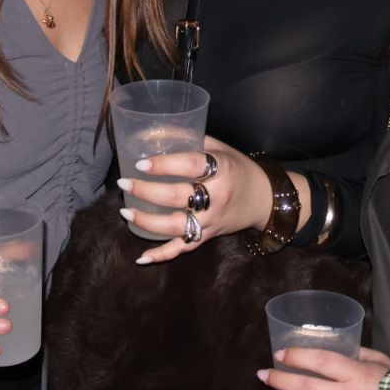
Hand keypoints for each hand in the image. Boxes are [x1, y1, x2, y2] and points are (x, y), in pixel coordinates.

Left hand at [117, 136, 295, 263]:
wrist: (265, 200)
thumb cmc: (238, 169)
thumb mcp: (220, 148)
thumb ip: (191, 140)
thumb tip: (155, 132)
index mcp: (221, 169)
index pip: (189, 165)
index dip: (164, 164)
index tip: (141, 163)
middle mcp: (217, 196)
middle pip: (177, 196)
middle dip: (147, 191)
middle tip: (124, 183)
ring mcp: (212, 220)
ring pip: (176, 226)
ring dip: (147, 222)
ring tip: (125, 211)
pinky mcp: (209, 236)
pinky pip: (183, 248)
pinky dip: (162, 255)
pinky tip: (142, 258)